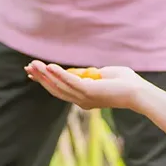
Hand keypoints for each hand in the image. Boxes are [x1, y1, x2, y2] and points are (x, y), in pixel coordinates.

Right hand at [24, 61, 144, 110]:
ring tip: (33, 65)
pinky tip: (49, 67)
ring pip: (58, 86)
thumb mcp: (105, 75)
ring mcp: (83, 97)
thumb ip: (93, 74)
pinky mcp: (88, 91)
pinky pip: (69, 82)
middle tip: (27, 68)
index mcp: (83, 97)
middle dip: (40, 78)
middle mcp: (80, 100)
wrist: (138, 91)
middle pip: (55, 89)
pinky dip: (58, 74)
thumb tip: (87, 71)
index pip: (59, 89)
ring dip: (45, 75)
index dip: (45, 81)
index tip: (32, 72)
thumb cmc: (126, 82)